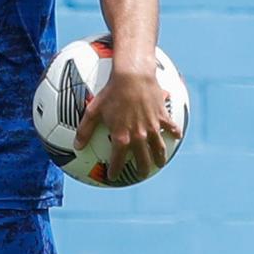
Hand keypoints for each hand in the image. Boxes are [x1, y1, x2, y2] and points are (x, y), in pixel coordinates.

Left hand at [78, 66, 180, 182]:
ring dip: (160, 158)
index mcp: (122, 136)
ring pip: (159, 148)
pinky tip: (177, 136)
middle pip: (143, 159)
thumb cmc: (110, 92)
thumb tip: (77, 145)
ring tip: (160, 164)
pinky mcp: (162, 116)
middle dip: (142, 170)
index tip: (113, 177)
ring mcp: (152, 126)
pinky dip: (174, 133)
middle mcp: (139, 135)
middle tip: (141, 175)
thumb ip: (85, 129)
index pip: (118, 160)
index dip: (115, 170)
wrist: (133, 76)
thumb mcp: (93, 110)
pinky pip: (171, 128)